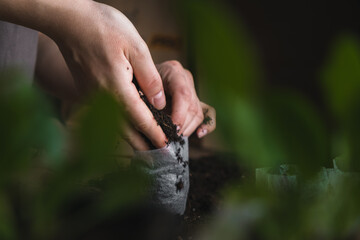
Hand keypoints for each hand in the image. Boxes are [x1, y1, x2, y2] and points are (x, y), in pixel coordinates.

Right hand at [45, 1, 168, 147]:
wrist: (68, 20)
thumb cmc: (103, 27)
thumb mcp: (135, 46)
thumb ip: (150, 77)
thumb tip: (160, 102)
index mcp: (117, 88)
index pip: (140, 119)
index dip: (155, 133)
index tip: (166, 145)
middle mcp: (102, 98)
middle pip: (125, 129)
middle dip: (142, 143)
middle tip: (158, 154)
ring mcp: (92, 96)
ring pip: (114, 125)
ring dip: (130, 137)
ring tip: (146, 145)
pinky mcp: (87, 92)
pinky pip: (105, 116)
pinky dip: (119, 125)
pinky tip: (129, 125)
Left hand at [124, 61, 215, 149]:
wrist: (137, 79)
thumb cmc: (135, 85)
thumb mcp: (137, 89)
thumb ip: (146, 101)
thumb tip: (153, 123)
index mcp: (172, 70)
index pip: (183, 93)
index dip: (179, 114)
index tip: (171, 129)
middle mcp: (185, 77)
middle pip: (192, 106)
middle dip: (181, 125)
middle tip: (169, 137)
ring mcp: (192, 88)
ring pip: (198, 112)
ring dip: (187, 129)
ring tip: (174, 137)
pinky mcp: (196, 99)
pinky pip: (208, 113)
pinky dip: (207, 125)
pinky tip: (199, 134)